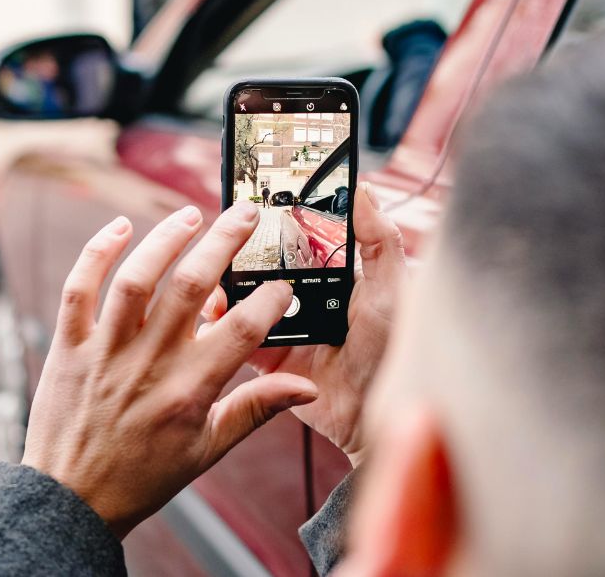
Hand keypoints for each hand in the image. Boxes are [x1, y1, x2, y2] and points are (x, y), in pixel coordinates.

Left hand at [22, 202, 318, 538]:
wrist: (70, 500)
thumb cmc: (143, 476)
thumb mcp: (208, 449)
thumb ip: (257, 409)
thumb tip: (306, 388)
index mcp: (190, 390)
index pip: (242, 331)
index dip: (269, 301)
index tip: (283, 285)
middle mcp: (149, 363)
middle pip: (192, 287)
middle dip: (225, 242)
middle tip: (247, 214)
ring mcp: (105, 351)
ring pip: (137, 279)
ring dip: (166, 239)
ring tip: (192, 214)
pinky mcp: (70, 346)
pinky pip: (79, 289)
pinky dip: (97, 253)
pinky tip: (121, 227)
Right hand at [203, 183, 404, 467]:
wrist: (373, 415)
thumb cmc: (393, 351)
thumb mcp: (392, 289)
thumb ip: (380, 241)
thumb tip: (364, 189)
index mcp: (336, 275)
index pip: (302, 239)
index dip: (279, 221)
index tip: (256, 200)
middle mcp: (307, 297)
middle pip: (267, 265)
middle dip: (242, 253)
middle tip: (222, 236)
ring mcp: (285, 327)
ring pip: (246, 298)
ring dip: (226, 287)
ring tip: (213, 276)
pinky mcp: (268, 358)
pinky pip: (237, 337)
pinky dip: (221, 326)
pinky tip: (211, 315)